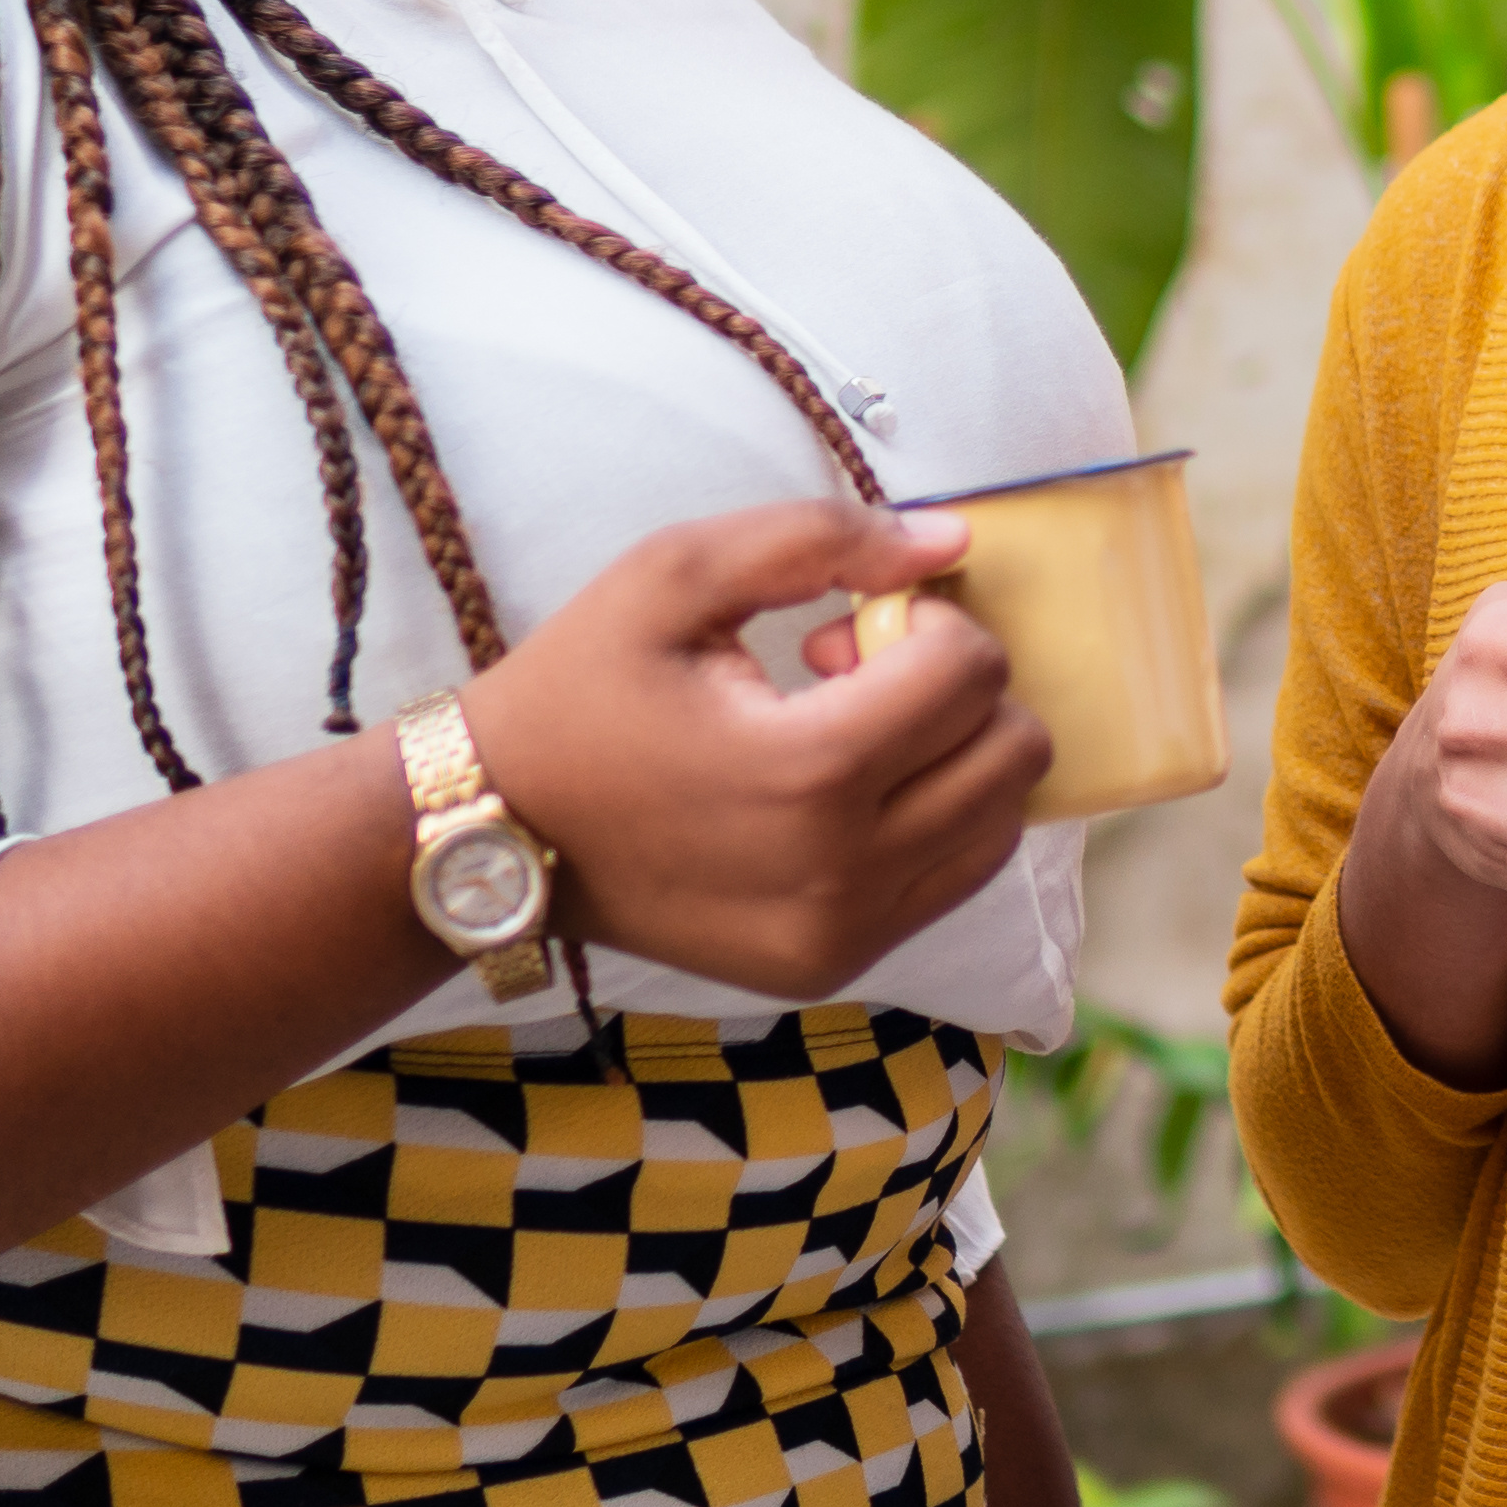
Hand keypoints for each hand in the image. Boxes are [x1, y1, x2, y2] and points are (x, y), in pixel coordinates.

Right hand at [454, 500, 1051, 1000]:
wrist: (494, 831)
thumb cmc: (579, 691)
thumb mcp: (674, 573)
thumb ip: (821, 538)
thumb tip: (950, 538)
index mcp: (805, 774)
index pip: (972, 671)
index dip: (923, 620)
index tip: (837, 634)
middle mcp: (839, 873)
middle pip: (1012, 752)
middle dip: (952, 689)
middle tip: (848, 682)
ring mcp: (841, 935)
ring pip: (1001, 823)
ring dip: (953, 757)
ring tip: (847, 738)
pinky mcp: (832, 968)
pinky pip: (955, 880)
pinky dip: (934, 820)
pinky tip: (845, 793)